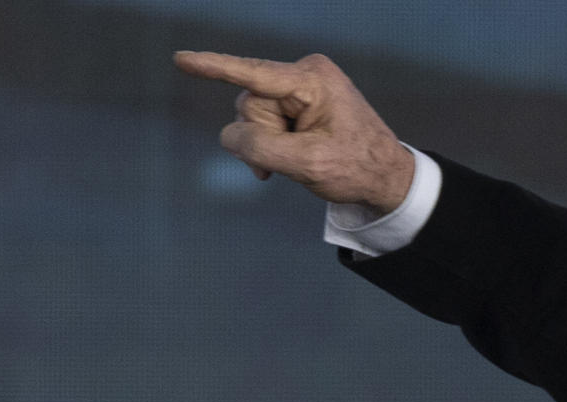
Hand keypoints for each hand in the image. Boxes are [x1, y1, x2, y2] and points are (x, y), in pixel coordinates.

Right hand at [172, 51, 414, 211]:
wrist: (385, 176)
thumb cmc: (356, 168)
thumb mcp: (309, 164)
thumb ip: (262, 149)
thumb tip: (228, 134)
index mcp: (312, 80)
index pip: (253, 75)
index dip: (213, 68)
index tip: (181, 59)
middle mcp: (304, 74)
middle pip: (251, 105)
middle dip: (264, 138)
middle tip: (297, 160)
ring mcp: (300, 86)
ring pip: (253, 116)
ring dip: (268, 145)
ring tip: (299, 160)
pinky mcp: (297, 100)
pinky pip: (263, 120)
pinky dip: (269, 144)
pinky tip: (285, 162)